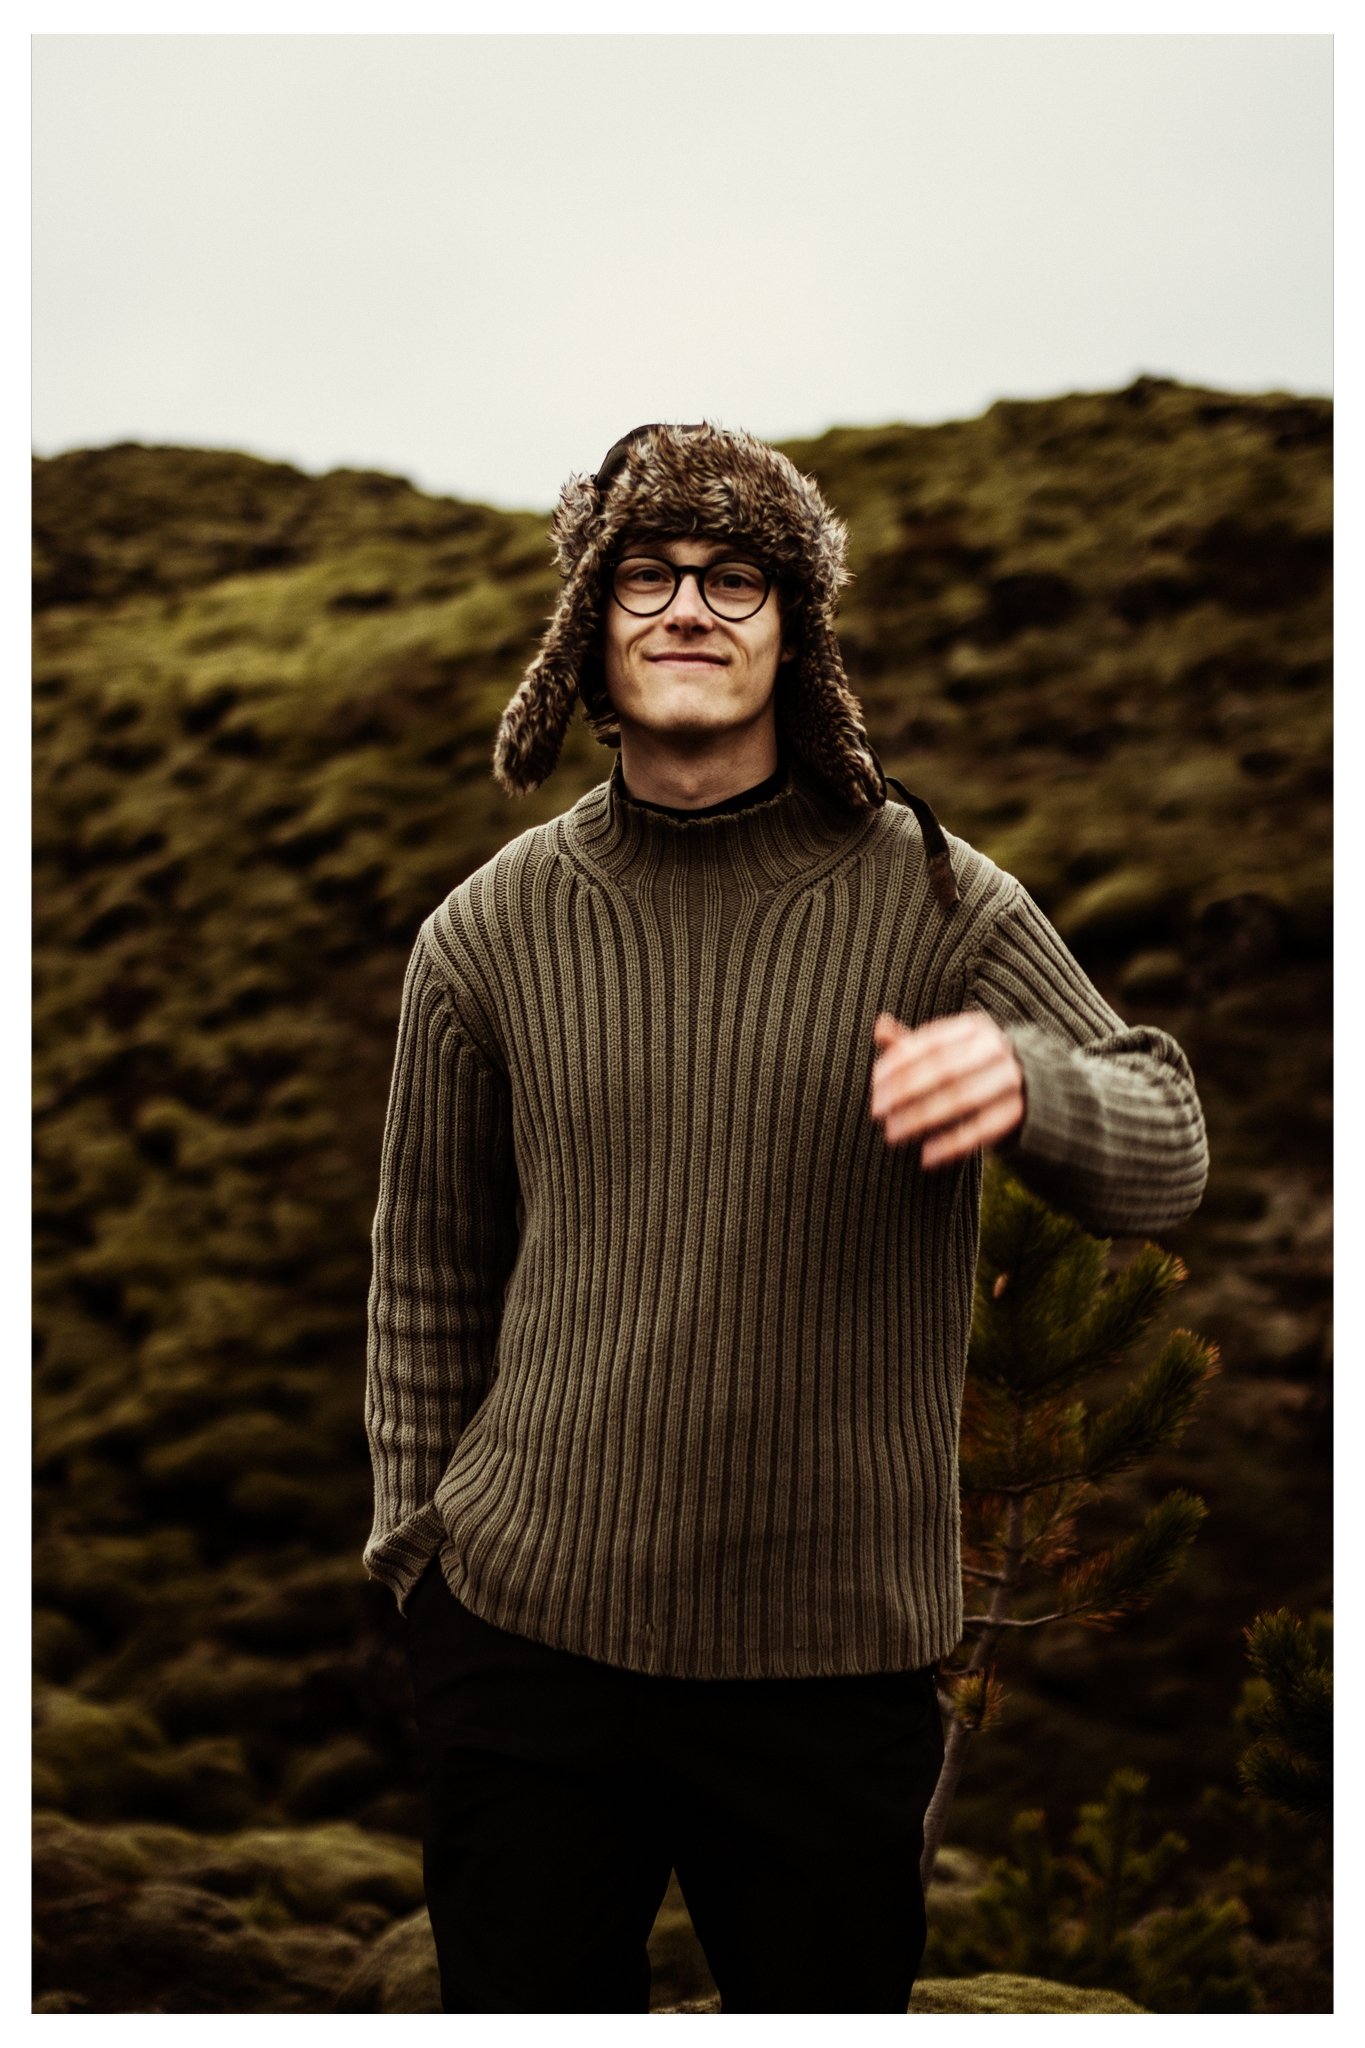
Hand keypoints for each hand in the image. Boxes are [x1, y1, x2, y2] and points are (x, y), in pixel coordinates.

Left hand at [869, 1011, 1024, 1168]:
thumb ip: (910, 1043)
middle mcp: (996, 1049)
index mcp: (974, 1027)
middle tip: (877, 1111)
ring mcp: (1010, 1079)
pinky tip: (926, 1156)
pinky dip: (952, 1144)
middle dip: (906, 1092)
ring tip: (894, 1133)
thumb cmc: (968, 1065)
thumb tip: (879, 1026)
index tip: (875, 1084)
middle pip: (944, 1070)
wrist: (1024, 1085)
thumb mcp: (943, 1050)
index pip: (931, 1043)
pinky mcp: (1017, 1110)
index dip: (900, 1063)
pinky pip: (981, 1129)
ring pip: (962, 1099)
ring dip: (923, 1118)